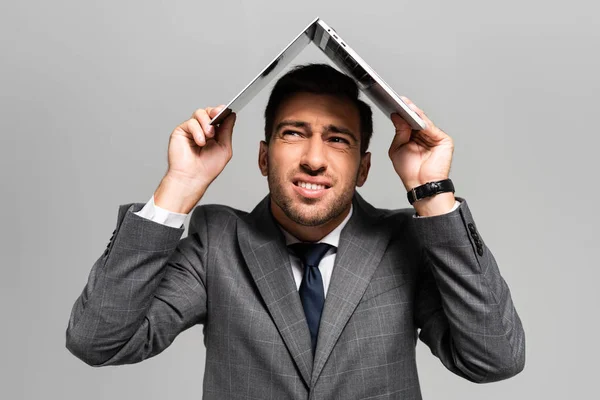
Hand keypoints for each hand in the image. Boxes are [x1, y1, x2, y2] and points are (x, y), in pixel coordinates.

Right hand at [166, 106, 235, 186]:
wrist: (193, 178)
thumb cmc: (207, 168)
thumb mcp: (224, 148)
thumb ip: (227, 131)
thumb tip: (231, 115)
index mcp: (214, 133)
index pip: (218, 116)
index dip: (222, 111)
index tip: (228, 109)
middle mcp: (202, 129)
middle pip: (208, 111)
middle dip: (214, 111)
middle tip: (218, 115)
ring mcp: (191, 130)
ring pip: (199, 113)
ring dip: (206, 123)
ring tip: (209, 135)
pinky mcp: (181, 131)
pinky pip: (190, 122)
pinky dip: (197, 131)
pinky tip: (200, 141)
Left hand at [388, 97, 455, 215]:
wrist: (421, 186)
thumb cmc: (410, 171)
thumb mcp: (397, 149)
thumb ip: (399, 132)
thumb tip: (398, 116)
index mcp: (414, 138)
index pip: (408, 121)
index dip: (401, 112)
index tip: (391, 102)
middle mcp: (425, 136)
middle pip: (416, 119)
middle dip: (407, 110)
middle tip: (397, 100)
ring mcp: (435, 137)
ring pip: (424, 121)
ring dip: (414, 113)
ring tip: (404, 105)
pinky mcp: (444, 141)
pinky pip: (431, 127)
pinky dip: (423, 121)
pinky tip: (414, 115)